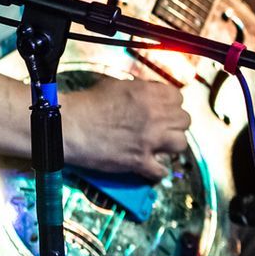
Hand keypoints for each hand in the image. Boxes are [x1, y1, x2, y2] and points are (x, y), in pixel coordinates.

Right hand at [62, 76, 189, 180]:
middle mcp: (156, 116)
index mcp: (150, 94)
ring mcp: (151, 140)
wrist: (70, 125)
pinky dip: (157, 171)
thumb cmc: (87, 102)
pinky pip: (161, 171)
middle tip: (161, 127)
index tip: (162, 109)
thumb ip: (138, 89)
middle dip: (174, 124)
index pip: (178, 98)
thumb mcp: (114, 85)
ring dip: (171, 145)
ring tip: (158, 146)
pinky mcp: (141, 161)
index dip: (171, 104)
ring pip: (180, 144)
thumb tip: (148, 94)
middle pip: (184, 121)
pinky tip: (149, 166)